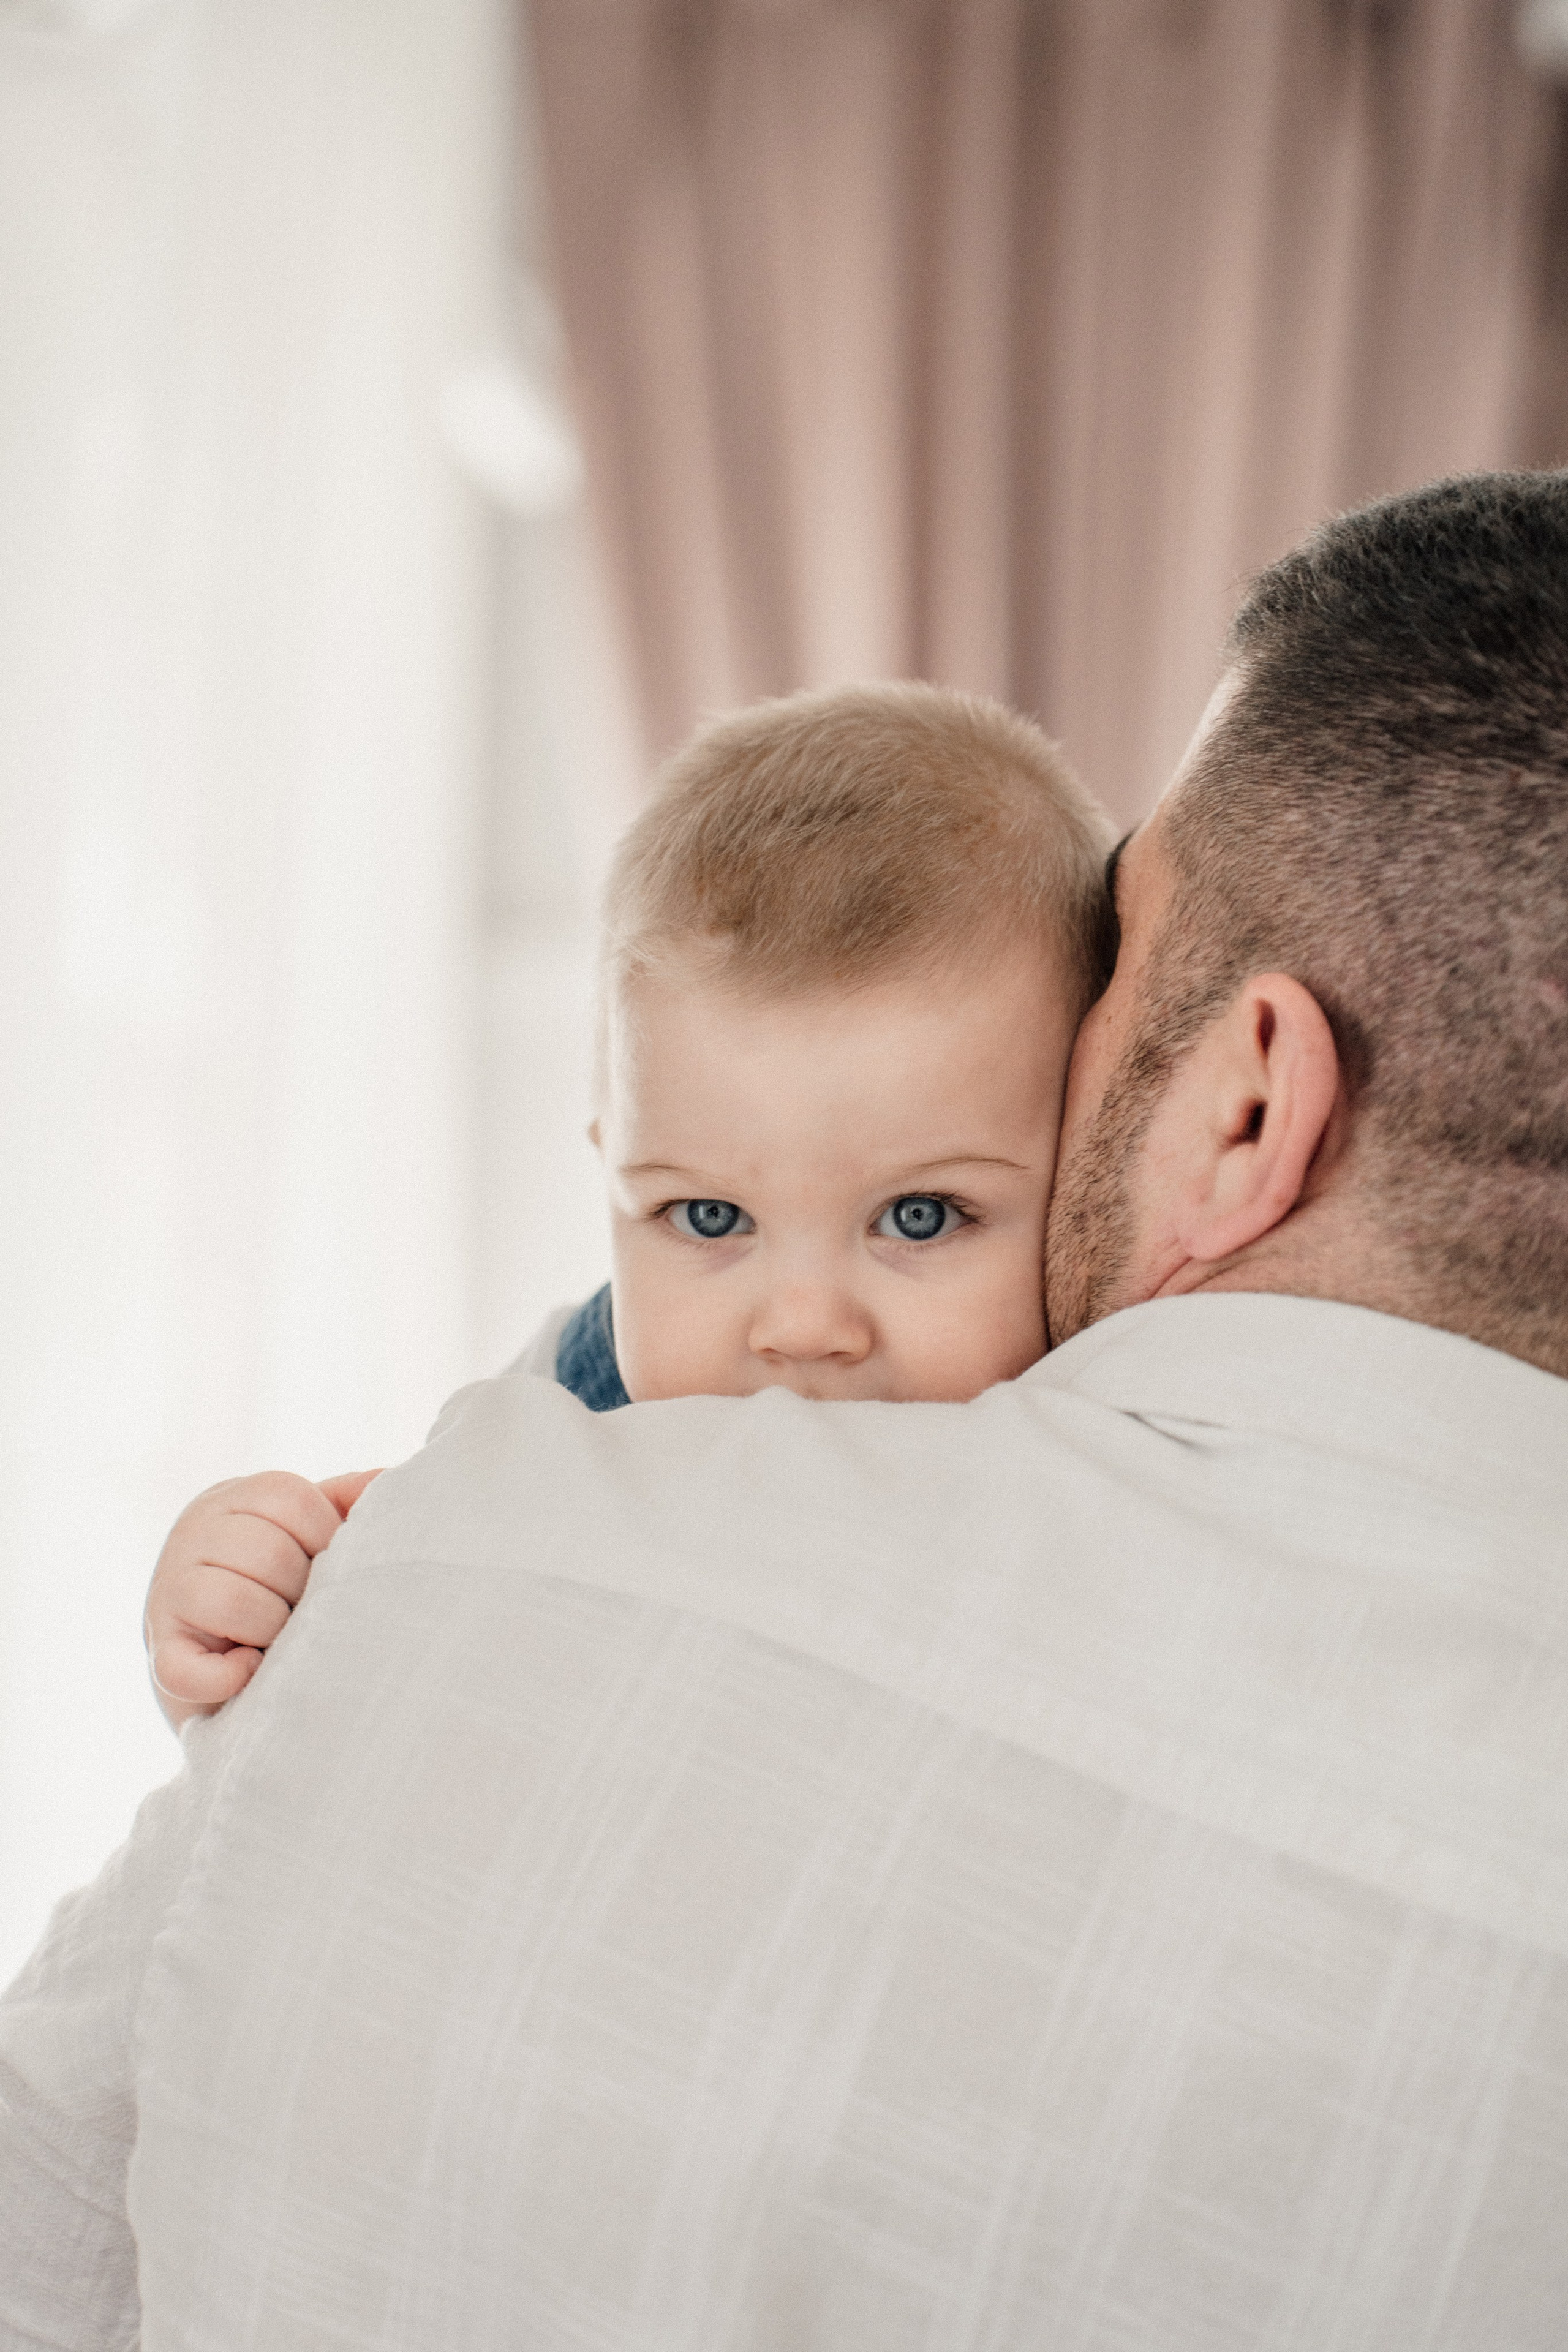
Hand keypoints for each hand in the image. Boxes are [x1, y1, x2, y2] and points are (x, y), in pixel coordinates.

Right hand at [144, 1468, 380, 1728]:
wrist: (215, 1647)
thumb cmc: (278, 1579)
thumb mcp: (304, 1532)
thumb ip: (341, 1502)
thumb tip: (383, 1478)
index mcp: (235, 1497)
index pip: (293, 1500)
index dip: (325, 1538)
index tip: (323, 1566)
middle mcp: (193, 1534)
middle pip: (267, 1552)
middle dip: (299, 1590)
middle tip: (299, 1609)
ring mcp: (167, 1592)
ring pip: (231, 1601)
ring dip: (270, 1630)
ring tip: (276, 1638)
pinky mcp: (160, 1651)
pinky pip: (188, 1669)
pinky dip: (227, 1677)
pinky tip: (250, 1670)